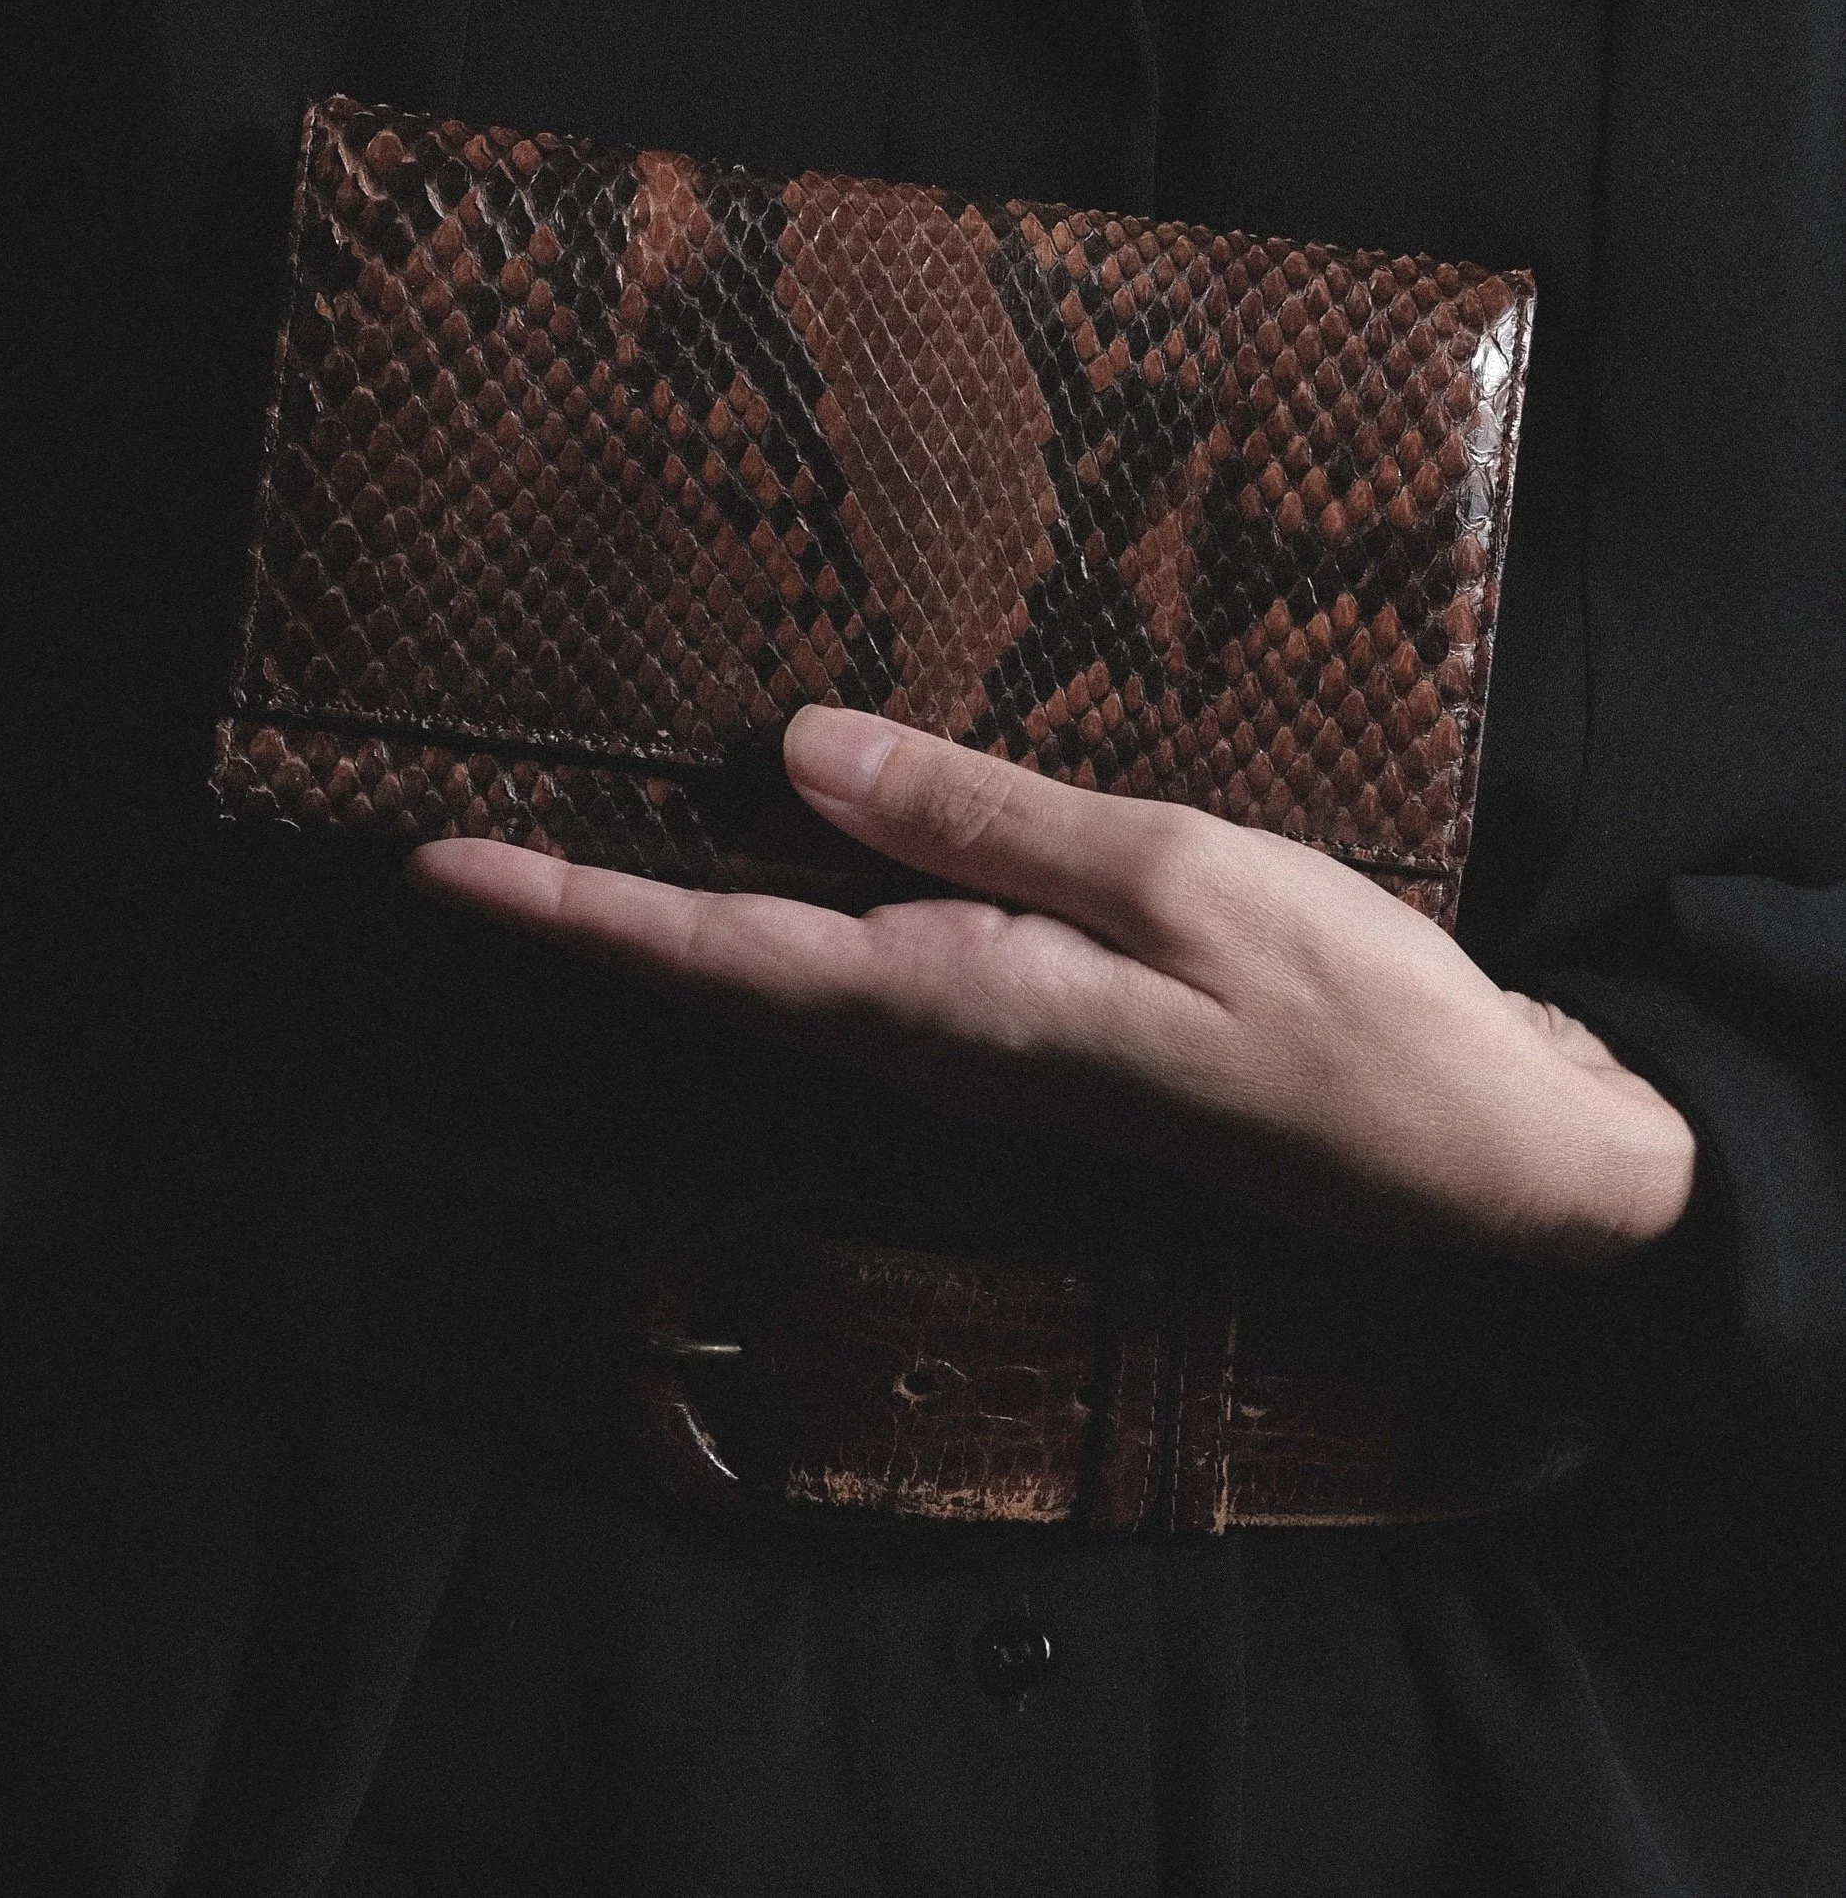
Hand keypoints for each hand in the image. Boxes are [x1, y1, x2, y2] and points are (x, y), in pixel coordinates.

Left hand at [406, 708, 1696, 1264]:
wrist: (1474, 1152)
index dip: (570, 910)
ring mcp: (989, 1056)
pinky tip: (787, 865)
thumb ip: (982, 821)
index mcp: (952, 1002)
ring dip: (668, 920)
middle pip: (718, 979)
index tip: (436, 866)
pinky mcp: (1040, 1040)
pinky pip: (865, 980)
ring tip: (583, 839)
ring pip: (781, 983)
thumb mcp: (1173, 879)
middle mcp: (940, 1047)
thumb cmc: (1345, 1013)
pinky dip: (781, 922)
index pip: (712, 954)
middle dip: (585, 914)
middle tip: (468, 843)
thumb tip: (802, 758)